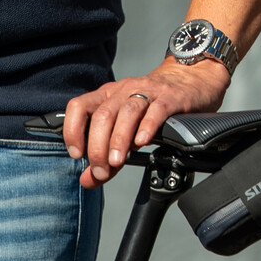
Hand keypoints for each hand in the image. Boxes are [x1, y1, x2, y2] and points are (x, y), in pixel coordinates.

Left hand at [63, 56, 230, 188]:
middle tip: (101, 169)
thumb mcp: (124, 128)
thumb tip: (88, 180)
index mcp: (106, 96)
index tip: (78, 155)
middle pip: (103, 115)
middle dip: (98, 146)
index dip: (73, 130)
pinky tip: (141, 142)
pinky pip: (156, 110)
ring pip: (127, 112)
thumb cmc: (150, 107)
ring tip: (117, 161)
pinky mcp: (169, 98)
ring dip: (119, 139)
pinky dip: (146, 127)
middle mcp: (123, 91)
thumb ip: (105, 156)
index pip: (79, 107)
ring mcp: (147, 92)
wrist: (187, 80)